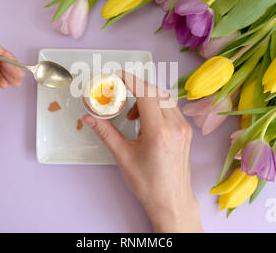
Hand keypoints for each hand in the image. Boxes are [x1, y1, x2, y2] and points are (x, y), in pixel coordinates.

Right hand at [83, 71, 201, 232]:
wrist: (171, 200)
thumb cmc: (148, 184)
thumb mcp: (123, 156)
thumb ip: (106, 132)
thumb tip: (88, 118)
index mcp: (159, 132)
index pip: (146, 94)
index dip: (131, 80)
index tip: (117, 75)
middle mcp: (175, 126)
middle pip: (156, 92)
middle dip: (136, 89)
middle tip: (119, 95)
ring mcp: (184, 128)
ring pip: (165, 99)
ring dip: (146, 99)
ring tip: (132, 116)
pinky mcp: (186, 131)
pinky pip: (171, 108)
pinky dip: (156, 107)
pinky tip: (145, 122)